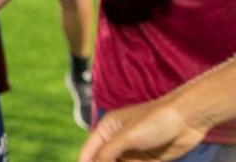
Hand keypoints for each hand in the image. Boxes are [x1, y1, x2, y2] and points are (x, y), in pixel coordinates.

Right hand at [79, 99, 207, 161]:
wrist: (189, 120)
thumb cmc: (154, 121)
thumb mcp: (127, 136)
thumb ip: (107, 153)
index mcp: (107, 128)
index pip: (89, 151)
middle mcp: (117, 140)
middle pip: (104, 160)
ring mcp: (133, 150)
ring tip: (138, 161)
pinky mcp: (149, 159)